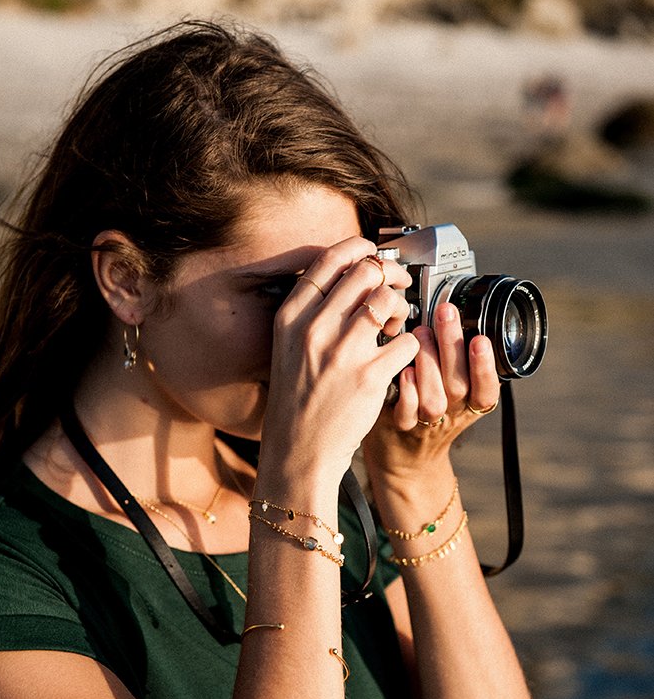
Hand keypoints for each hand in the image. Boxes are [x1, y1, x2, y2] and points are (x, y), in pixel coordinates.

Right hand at [259, 238, 418, 483]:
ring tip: (398, 323)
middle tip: (397, 286)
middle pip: (365, 273)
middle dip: (389, 274)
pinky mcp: (370, 377)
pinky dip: (411, 344)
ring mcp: (342, 352)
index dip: (358, 248)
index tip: (373, 252)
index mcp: (291, 317)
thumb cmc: (298, 398)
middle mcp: (314, 329)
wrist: (299, 449)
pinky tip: (400, 354)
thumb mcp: (288, 347)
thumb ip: (312, 311)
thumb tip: (353, 274)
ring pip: (388, 301)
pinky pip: (406, 341)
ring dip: (402, 307)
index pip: (328, 260)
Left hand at [363, 302, 500, 484]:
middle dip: (454, 344)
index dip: (486, 366)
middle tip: (446, 311)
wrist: (404, 460)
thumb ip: (453, 358)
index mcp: (470, 402)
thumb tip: (448, 309)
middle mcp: (452, 413)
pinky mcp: (400, 427)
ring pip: (434, 399)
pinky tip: (402, 370)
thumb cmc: (427, 411)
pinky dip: (406, 391)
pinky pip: (405, 412)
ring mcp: (425, 423)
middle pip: (459, 383)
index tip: (481, 339)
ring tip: (419, 334)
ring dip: (429, 364)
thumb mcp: (450, 389)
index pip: (487, 388)